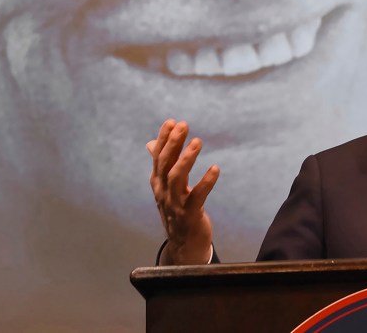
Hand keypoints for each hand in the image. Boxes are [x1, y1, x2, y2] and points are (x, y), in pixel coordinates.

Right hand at [147, 120, 219, 264]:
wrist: (184, 245)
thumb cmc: (177, 211)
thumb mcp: (167, 187)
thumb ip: (161, 164)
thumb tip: (151, 143)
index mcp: (158, 184)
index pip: (158, 157)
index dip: (164, 139)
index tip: (172, 122)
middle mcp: (163, 192)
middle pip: (166, 164)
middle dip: (173, 143)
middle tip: (184, 125)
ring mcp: (175, 204)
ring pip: (177, 178)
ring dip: (186, 159)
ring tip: (198, 142)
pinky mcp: (190, 215)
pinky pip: (197, 196)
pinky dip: (206, 182)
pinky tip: (215, 169)